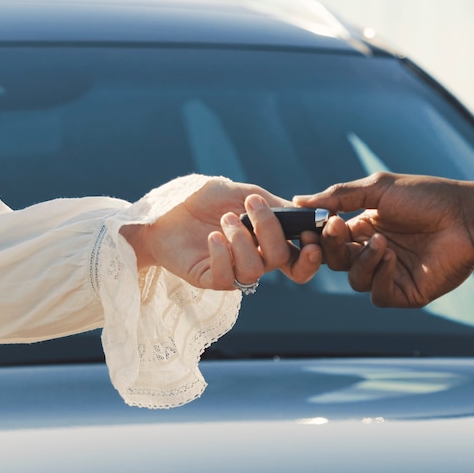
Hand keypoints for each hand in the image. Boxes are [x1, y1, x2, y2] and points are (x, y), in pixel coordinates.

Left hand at [123, 179, 323, 290]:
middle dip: (270, 230)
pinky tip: (212, 236)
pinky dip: (222, 255)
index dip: (311, 255)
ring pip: (255, 269)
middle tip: (252, 205)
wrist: (162, 210)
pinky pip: (226, 278)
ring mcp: (232, 271)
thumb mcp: (240, 193)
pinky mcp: (208, 279)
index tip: (308, 236)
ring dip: (242, 240)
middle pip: (281, 259)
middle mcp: (253, 259)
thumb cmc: (201, 200)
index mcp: (266, 240)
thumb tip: (305, 213)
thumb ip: (272, 204)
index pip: (299, 259)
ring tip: (224, 219)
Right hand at [295, 174, 473, 307]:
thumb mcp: (378, 189)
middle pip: (336, 261)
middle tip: (335, 229)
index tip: (308, 227)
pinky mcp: (406, 292)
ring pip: (355, 279)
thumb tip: (299, 200)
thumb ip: (339, 196)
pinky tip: (392, 258)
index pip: (331, 238)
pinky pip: (377, 294)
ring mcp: (390, 273)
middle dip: (331, 247)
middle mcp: (375, 251)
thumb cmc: (427, 197)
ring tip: (382, 242)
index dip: (318, 235)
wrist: (466, 218)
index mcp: (366, 226)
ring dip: (362, 260)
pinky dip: (379, 277)